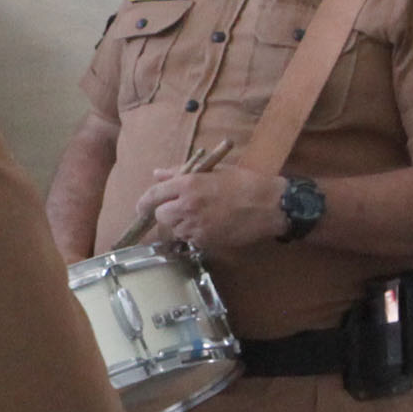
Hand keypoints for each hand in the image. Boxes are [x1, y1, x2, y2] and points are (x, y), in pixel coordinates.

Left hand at [132, 165, 287, 250]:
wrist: (270, 206)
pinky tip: (211, 226)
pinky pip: (189, 239)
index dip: (144, 203)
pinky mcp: (205, 241)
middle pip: (160, 215)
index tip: (142, 208)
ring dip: (181, 225)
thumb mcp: (213, 171)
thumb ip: (180, 172)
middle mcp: (186, 206)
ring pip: (174, 229)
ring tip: (202, 216)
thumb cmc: (244, 183)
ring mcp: (195, 225)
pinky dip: (194, 235)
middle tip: (182, 209)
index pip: (153, 195)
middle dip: (167, 213)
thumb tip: (157, 173)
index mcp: (187, 185)